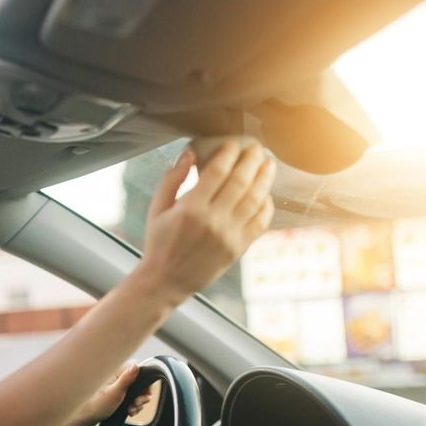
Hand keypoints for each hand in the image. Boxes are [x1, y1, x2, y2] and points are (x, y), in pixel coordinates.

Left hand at [60, 362, 152, 425]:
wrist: (84, 418)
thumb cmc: (95, 405)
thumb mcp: (115, 393)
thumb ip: (126, 379)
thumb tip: (136, 366)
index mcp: (115, 371)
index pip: (138, 368)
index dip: (145, 381)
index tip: (145, 393)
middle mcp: (116, 375)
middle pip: (138, 381)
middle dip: (141, 395)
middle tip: (138, 404)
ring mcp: (116, 385)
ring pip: (135, 391)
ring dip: (137, 402)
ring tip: (132, 410)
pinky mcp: (115, 393)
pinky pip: (129, 397)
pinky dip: (132, 404)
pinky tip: (130, 411)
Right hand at [134, 140, 275, 302]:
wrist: (166, 281)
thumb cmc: (159, 243)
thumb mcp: (156, 209)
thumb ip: (171, 180)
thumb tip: (190, 154)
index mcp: (191, 209)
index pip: (218, 171)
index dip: (229, 153)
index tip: (233, 144)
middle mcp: (213, 221)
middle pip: (241, 181)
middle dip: (251, 159)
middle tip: (256, 147)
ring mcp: (229, 235)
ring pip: (255, 199)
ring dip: (265, 178)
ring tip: (268, 164)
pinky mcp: (238, 248)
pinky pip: (260, 222)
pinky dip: (266, 205)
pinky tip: (266, 194)